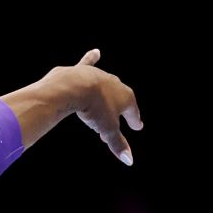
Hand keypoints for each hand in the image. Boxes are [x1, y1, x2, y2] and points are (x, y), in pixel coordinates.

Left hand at [66, 48, 141, 165]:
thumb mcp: (108, 130)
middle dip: (120, 110)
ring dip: (106, 95)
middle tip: (121, 119)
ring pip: (106, 86)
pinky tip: (95, 52)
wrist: (74, 87)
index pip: (133, 112)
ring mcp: (99, 76)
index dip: (135, 120)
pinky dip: (92, 58)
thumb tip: (129, 161)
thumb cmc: (94, 108)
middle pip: (120, 99)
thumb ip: (118, 145)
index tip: (137, 126)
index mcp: (126, 97)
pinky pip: (89, 63)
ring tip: (103, 104)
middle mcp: (115, 84)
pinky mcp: (82, 70)